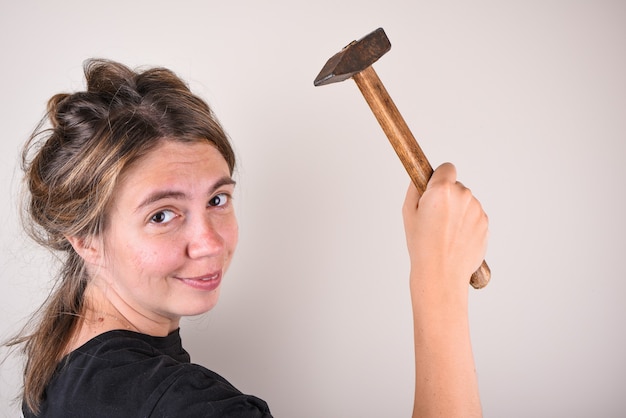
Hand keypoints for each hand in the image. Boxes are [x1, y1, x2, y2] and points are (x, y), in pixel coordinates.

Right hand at [403, 163, 487, 292]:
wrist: (441, 273)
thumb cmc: (422, 246)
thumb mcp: (408, 213)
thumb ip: (415, 188)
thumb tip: (421, 178)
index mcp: (442, 190)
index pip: (447, 168)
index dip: (439, 177)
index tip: (433, 188)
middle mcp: (463, 196)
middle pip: (456, 186)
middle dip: (447, 197)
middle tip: (435, 217)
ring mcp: (477, 210)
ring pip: (466, 202)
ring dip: (457, 211)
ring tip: (445, 232)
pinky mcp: (485, 223)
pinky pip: (474, 216)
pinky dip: (466, 223)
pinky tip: (455, 238)